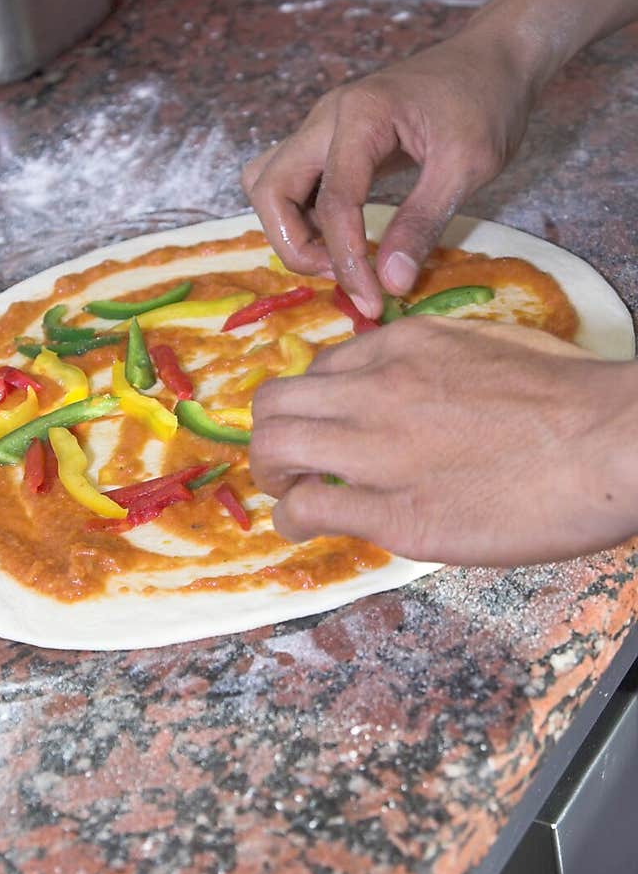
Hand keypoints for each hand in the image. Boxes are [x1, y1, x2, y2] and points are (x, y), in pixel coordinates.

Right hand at [242, 31, 537, 317]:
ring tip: (338, 259)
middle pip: (269, 188)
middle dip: (294, 243)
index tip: (372, 301)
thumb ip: (423, 222)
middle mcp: (326, 117)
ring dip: (289, 229)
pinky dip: (303, 217)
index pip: (333, 200)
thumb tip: (391, 282)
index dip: (346, 259)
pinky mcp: (330, 140)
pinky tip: (342, 239)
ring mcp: (322, 127)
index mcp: (361, 115)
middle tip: (342, 275)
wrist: (491, 58)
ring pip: (269, 183)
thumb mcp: (468, 166)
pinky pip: (292, 182)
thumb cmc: (486, 101)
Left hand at [249, 318, 637, 565]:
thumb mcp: (493, 347)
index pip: (324, 367)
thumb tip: (426, 391)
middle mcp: (377, 389)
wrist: (608, 442)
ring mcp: (378, 450)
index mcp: (405, 345)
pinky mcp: (394, 512)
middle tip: (287, 462)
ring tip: (288, 494)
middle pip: (277, 402)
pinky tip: (305, 527)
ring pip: (275, 449)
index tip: (327, 426)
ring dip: (271, 474)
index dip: (316, 402)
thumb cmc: (574, 397)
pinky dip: (293, 519)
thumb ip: (442, 364)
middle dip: (271, 433)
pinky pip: (308, 510)